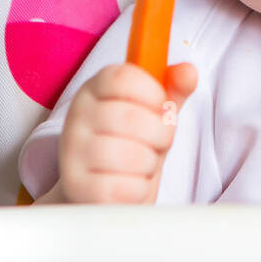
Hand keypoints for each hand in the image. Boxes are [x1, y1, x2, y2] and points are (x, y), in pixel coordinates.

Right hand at [54, 62, 197, 204]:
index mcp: (94, 89)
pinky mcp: (76, 189)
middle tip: (155, 142)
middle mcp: (77, 117)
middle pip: (133, 118)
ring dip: (150, 164)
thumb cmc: (131, 143)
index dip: (154, 93)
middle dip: (161, 134)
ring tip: (141, 164)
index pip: (123, 77)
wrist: (100, 189)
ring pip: (132, 156)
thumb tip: (188, 72)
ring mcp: (72, 153)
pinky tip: (130, 185)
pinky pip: (125, 188)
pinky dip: (139, 189)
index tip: (160, 107)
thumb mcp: (153, 112)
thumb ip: (173, 89)